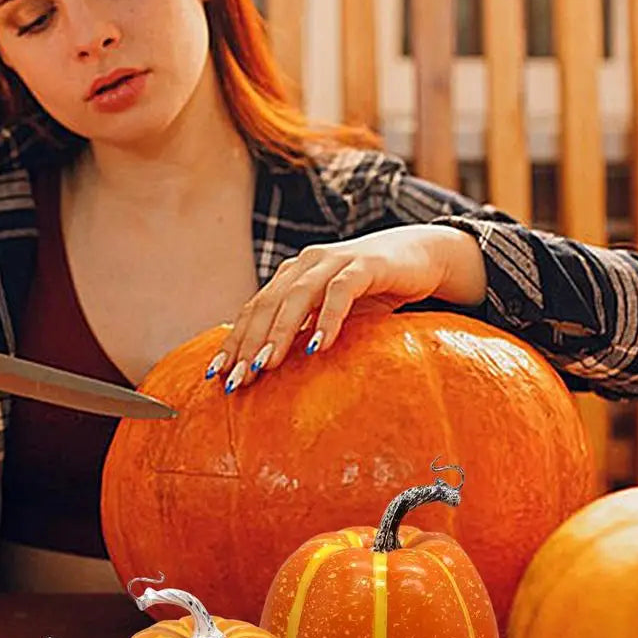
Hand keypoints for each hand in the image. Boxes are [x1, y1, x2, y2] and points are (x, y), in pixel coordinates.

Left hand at [205, 224, 484, 391]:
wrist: (421, 256)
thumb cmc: (372, 290)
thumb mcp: (330, 313)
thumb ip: (303, 329)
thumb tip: (267, 366)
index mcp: (292, 276)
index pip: (254, 310)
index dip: (234, 342)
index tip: (217, 375)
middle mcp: (306, 264)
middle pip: (268, 305)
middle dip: (248, 344)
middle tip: (236, 380)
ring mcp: (335, 261)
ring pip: (298, 297)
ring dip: (280, 332)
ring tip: (266, 366)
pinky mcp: (366, 265)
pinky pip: (341, 292)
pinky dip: (328, 318)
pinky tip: (318, 346)